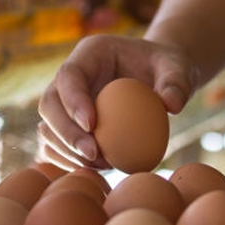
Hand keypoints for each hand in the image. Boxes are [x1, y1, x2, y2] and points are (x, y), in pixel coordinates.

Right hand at [37, 34, 198, 169]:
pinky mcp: (66, 125)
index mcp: (88, 55)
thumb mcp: (177, 67)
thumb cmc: (166, 69)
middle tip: (94, 154)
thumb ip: (177, 81)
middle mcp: (69, 78)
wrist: (158, 79)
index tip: (92, 125)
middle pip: (48, 104)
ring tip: (101, 164)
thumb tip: (171, 105)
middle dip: (65, 133)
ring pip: (47, 128)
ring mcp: (63, 103)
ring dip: (67, 151)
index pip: (68, 75)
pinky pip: (55, 146)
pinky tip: (95, 170)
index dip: (73, 101)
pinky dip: (68, 161)